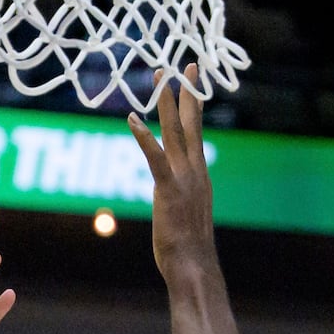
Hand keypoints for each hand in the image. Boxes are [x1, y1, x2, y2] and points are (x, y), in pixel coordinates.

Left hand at [127, 73, 214, 279]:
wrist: (194, 267)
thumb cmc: (189, 253)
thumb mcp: (188, 219)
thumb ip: (182, 202)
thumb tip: (177, 204)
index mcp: (200, 177)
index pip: (197, 134)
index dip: (196, 107)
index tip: (194, 85)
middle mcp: (196, 171)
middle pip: (191, 123)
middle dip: (187, 92)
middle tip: (184, 66)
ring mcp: (184, 179)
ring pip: (174, 131)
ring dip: (167, 102)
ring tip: (160, 78)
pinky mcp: (168, 189)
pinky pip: (154, 157)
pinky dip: (143, 137)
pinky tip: (133, 119)